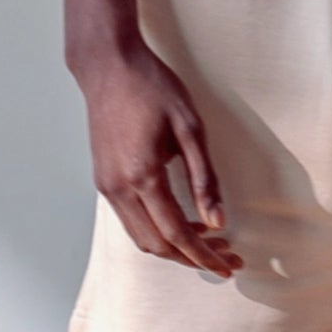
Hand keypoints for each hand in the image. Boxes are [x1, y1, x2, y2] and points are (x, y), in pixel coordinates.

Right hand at [81, 41, 242, 274]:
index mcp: (143, 175)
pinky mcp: (103, 179)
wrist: (108, 65)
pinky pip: (130, 220)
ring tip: (209, 243)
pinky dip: (156, 231)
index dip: (205, 256)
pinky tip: (181, 222)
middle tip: (226, 257)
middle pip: (156, 245)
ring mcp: (106, 185)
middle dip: (192, 258)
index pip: (177, 233)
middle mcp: (119, 187)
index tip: (228, 266)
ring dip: (174, 248)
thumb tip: (218, 221)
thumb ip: (204, 178)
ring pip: (140, 237)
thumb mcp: (190, 128)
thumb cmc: (152, 87)